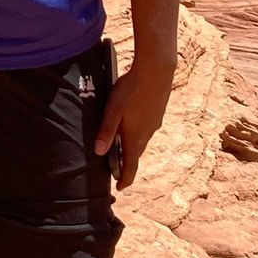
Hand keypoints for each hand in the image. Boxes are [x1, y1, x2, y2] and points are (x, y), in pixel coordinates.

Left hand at [91, 56, 176, 190]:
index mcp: (136, 136)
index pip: (131, 165)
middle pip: (137, 153)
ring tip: (124, 148)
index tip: (120, 187)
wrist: (157, 69)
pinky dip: (139, 133)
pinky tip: (134, 124)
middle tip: (119, 170)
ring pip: (143, 140)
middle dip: (128, 163)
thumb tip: (99, 152)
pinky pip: (147, 129)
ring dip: (133, 147)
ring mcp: (155, 122)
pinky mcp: (158, 111)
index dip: (126, 178)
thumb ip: (106, 131)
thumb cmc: (132, 89)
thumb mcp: (113, 110)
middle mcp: (148, 132)